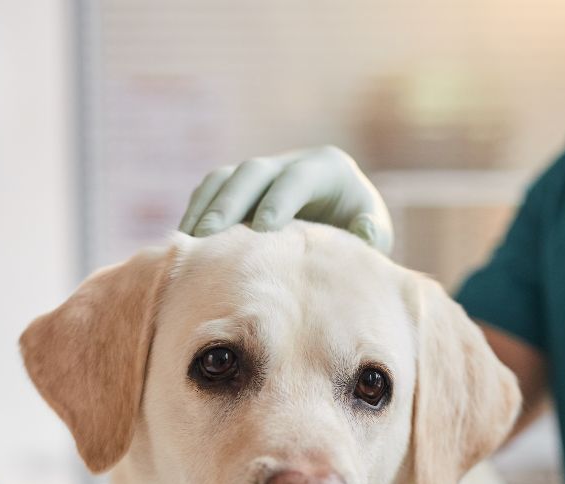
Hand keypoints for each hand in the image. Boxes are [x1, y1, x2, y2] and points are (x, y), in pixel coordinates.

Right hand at [178, 146, 393, 252]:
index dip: (277, 201)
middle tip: (208, 236)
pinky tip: (186, 241)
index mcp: (328, 168)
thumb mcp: (377, 234)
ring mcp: (265, 171)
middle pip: (253, 172)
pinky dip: (198, 210)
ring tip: (188, 240)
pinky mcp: (245, 185)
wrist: (348, 222)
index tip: (260, 230)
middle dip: (229, 202)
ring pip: (226, 177)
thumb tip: (362, 229)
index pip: (297, 179)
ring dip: (205, 206)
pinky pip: (214, 190)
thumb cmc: (363, 232)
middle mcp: (292, 161)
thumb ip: (371, 234)